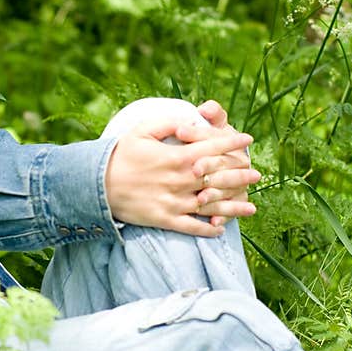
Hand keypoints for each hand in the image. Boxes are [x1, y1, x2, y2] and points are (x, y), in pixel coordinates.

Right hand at [105, 117, 256, 236]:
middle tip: (255, 173)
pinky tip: (221, 230)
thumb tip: (191, 120)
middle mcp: (181, 180)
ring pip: (213, 205)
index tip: (247, 139)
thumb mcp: (141, 130)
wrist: (96, 185)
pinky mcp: (165, 220)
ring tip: (251, 207)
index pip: (214, 147)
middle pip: (220, 177)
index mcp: (178, 156)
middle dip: (241, 174)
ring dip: (234, 206)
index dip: (233, 141)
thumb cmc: (118, 155)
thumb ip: (168, 122)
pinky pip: (193, 227)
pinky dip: (208, 229)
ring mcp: (175, 202)